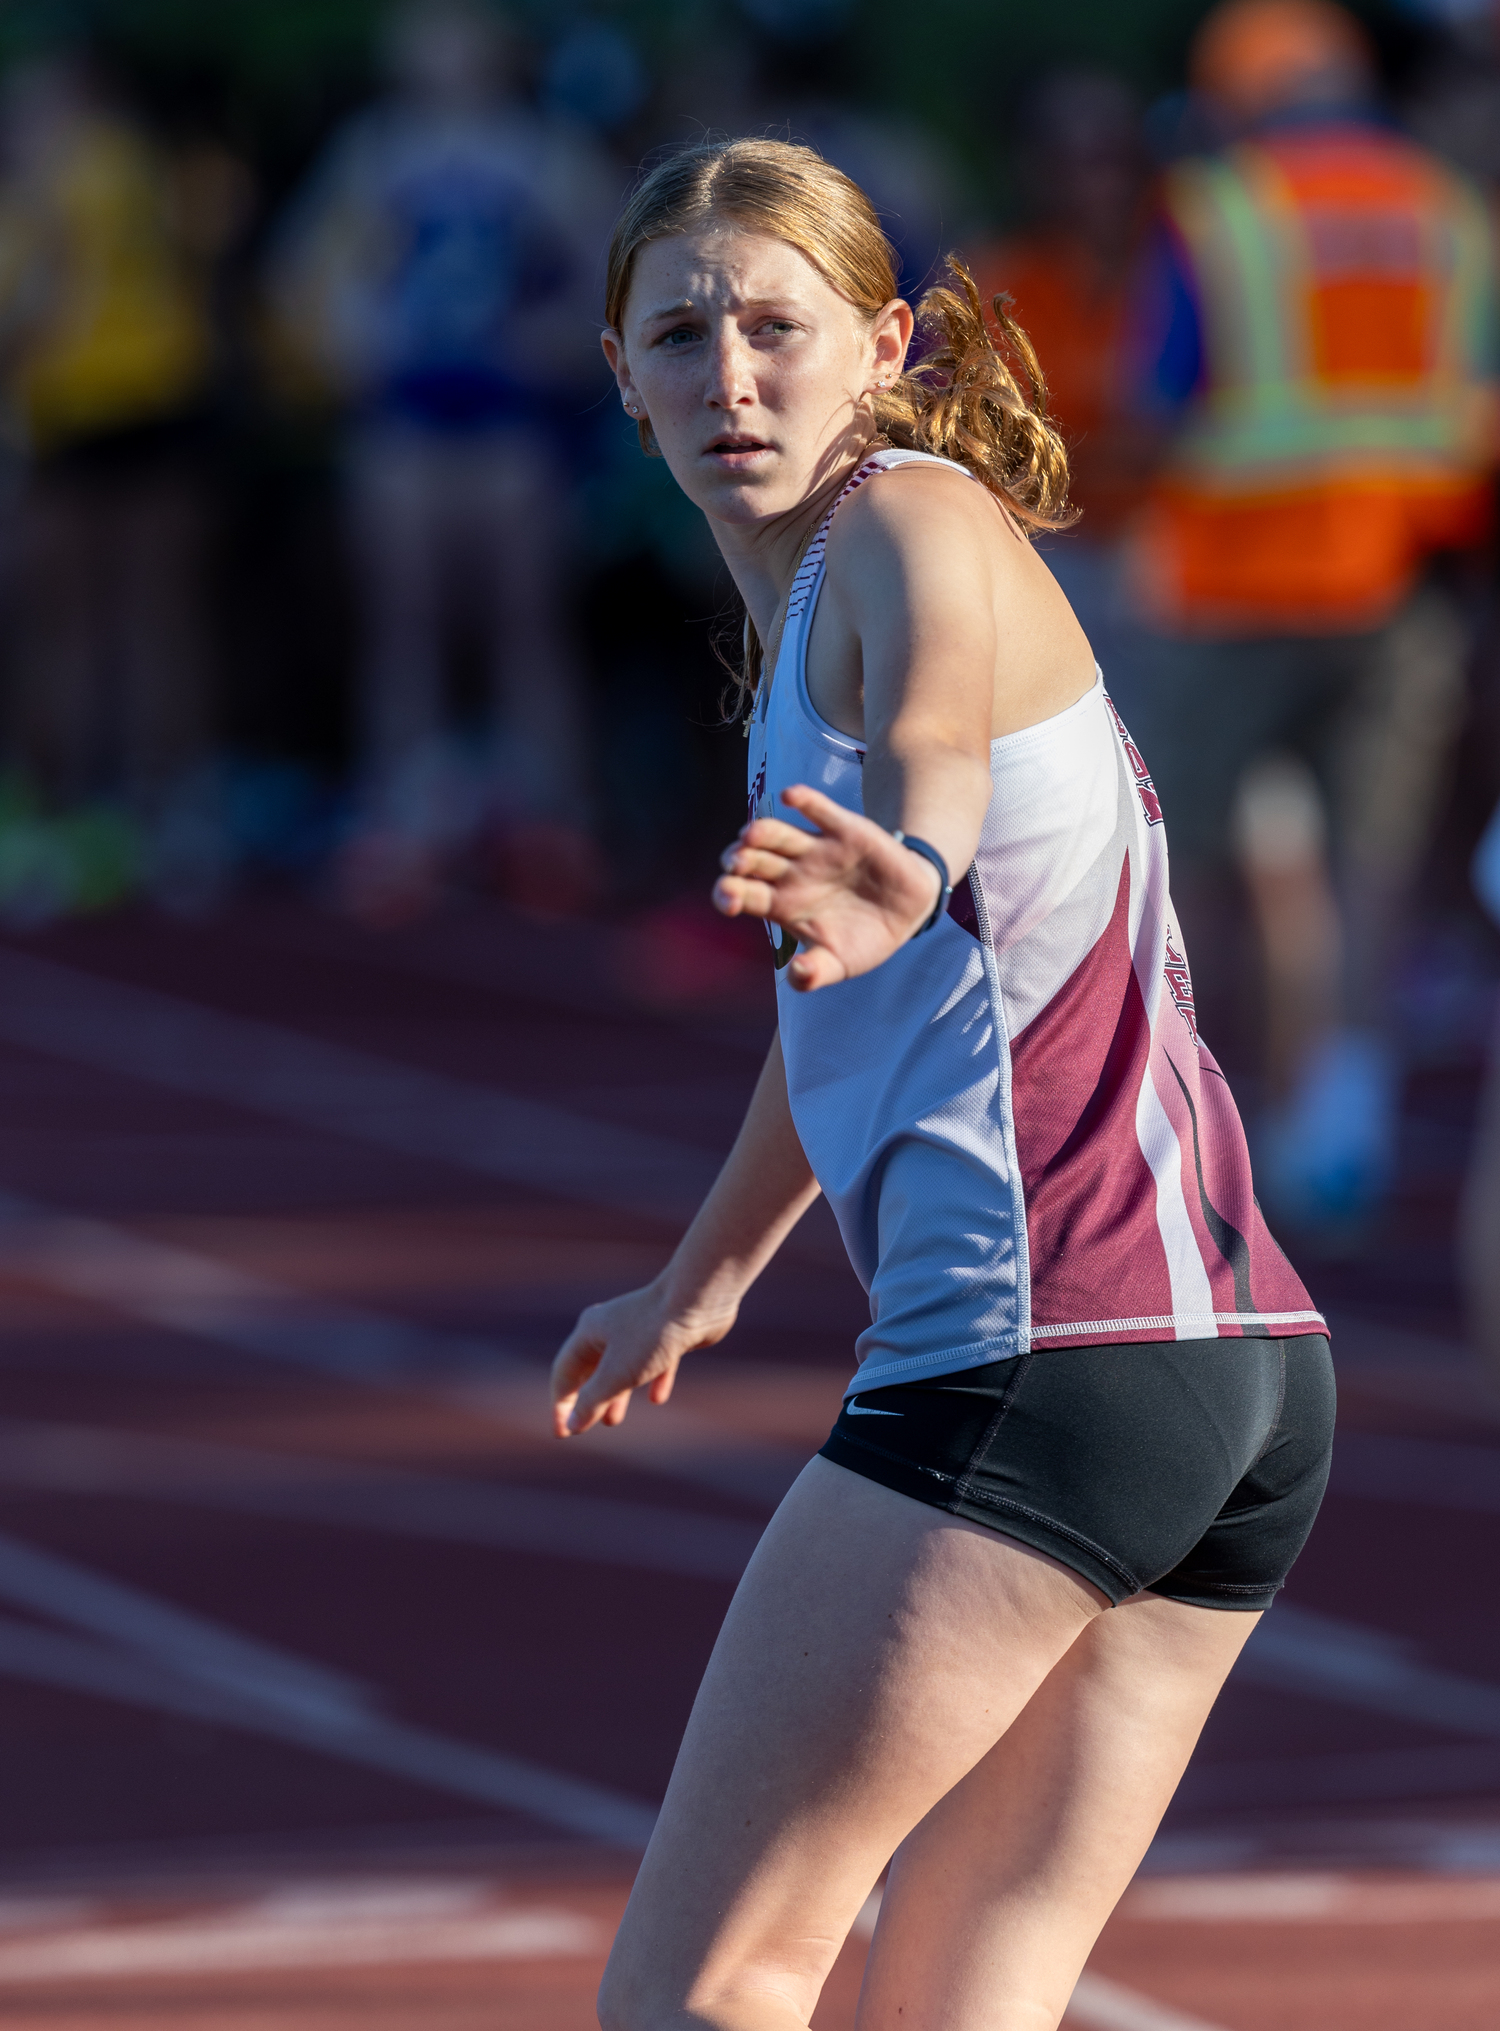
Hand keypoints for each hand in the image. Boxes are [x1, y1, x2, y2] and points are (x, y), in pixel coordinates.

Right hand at [550, 1282, 737, 1437]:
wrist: (698, 1301)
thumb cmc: (653, 1334)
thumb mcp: (616, 1374)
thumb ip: (592, 1401)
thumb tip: (571, 1426)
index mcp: (589, 1332)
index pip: (564, 1373)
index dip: (560, 1405)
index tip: (562, 1434)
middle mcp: (610, 1328)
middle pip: (590, 1370)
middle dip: (587, 1400)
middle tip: (582, 1427)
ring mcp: (640, 1330)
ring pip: (621, 1368)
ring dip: (615, 1395)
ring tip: (612, 1420)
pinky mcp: (668, 1335)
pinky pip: (655, 1363)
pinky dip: (652, 1381)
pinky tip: (657, 1399)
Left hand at [712, 784, 942, 990]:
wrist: (909, 910)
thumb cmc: (864, 938)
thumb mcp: (839, 964)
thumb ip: (815, 974)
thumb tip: (797, 974)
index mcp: (781, 904)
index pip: (743, 893)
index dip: (728, 893)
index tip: (730, 898)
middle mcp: (790, 873)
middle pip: (751, 860)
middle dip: (738, 859)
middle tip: (737, 864)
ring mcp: (815, 849)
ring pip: (776, 834)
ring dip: (760, 832)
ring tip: (750, 836)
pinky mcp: (844, 830)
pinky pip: (818, 809)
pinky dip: (804, 800)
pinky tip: (790, 797)